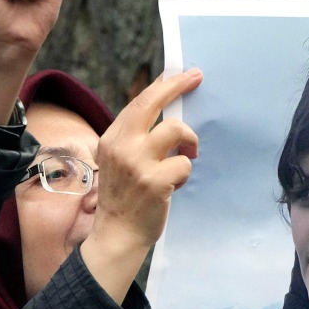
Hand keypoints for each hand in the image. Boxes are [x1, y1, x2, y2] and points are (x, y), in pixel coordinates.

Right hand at [81, 70, 202, 303]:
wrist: (117, 235)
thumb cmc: (125, 198)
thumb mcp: (120, 161)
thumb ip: (136, 139)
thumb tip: (166, 113)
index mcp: (112, 138)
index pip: (139, 103)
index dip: (163, 86)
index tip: (182, 74)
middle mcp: (121, 146)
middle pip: (154, 104)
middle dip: (178, 86)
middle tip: (196, 78)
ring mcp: (137, 163)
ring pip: (178, 131)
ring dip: (189, 145)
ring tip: (184, 159)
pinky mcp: (154, 181)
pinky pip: (185, 163)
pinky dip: (185, 174)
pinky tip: (174, 186)